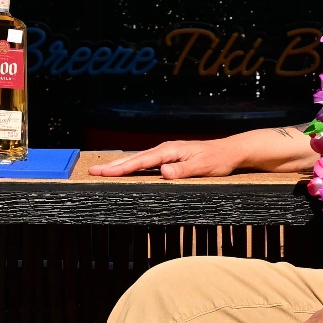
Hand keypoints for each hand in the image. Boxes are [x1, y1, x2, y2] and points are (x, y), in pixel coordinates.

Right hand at [88, 138, 244, 178]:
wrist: (230, 151)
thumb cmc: (218, 160)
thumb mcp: (203, 167)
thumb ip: (183, 170)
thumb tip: (163, 171)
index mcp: (169, 150)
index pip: (140, 161)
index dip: (121, 168)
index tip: (103, 172)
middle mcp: (165, 150)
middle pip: (134, 159)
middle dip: (113, 166)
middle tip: (92, 171)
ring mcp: (167, 153)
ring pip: (139, 161)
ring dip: (121, 166)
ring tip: (103, 172)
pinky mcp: (170, 158)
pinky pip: (147, 163)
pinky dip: (133, 167)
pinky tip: (128, 172)